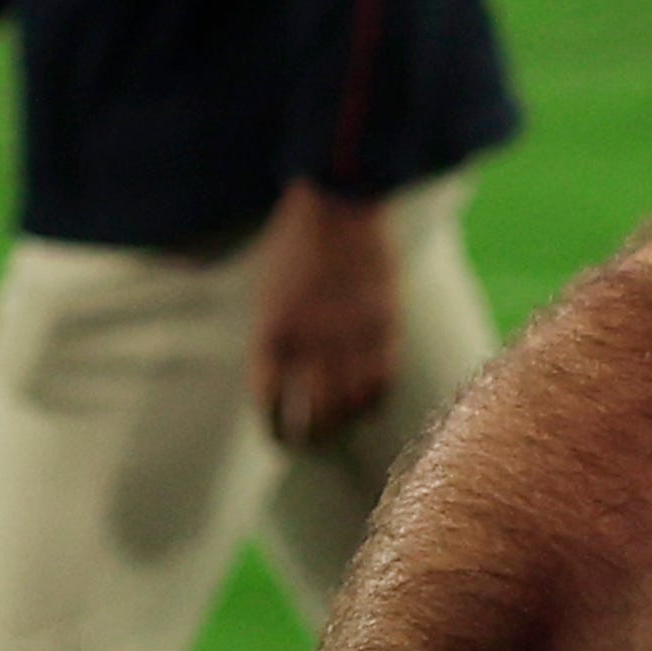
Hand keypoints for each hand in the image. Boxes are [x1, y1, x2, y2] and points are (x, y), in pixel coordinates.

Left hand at [252, 183, 404, 447]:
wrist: (336, 205)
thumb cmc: (293, 249)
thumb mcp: (268, 300)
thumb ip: (277, 345)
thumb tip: (287, 391)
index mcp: (272, 336)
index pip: (271, 404)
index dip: (277, 431)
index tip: (282, 440)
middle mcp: (310, 342)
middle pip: (315, 415)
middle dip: (313, 438)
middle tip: (315, 444)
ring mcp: (350, 334)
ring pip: (352, 404)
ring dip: (347, 423)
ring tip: (344, 428)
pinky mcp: (383, 324)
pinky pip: (382, 378)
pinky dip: (375, 398)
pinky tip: (368, 400)